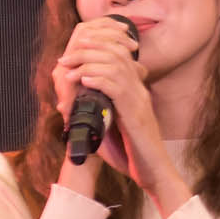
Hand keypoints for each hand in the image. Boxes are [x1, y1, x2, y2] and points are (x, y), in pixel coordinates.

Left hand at [50, 20, 184, 209]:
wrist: (154, 173)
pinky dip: (98, 80)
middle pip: (116, 53)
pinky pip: (117, 87)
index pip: (119, 54)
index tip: (73, 51)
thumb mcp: (109, 127)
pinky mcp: (136, 114)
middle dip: (87, 51)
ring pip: (115, 66)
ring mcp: (139, 101)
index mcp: (135, 90)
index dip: (97, 46)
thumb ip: (92, 112)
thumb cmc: (132, 154)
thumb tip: (65, 104)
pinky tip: (84, 82)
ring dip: (88, 64)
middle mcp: (139, 90)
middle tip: (65, 59)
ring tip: (69, 71)